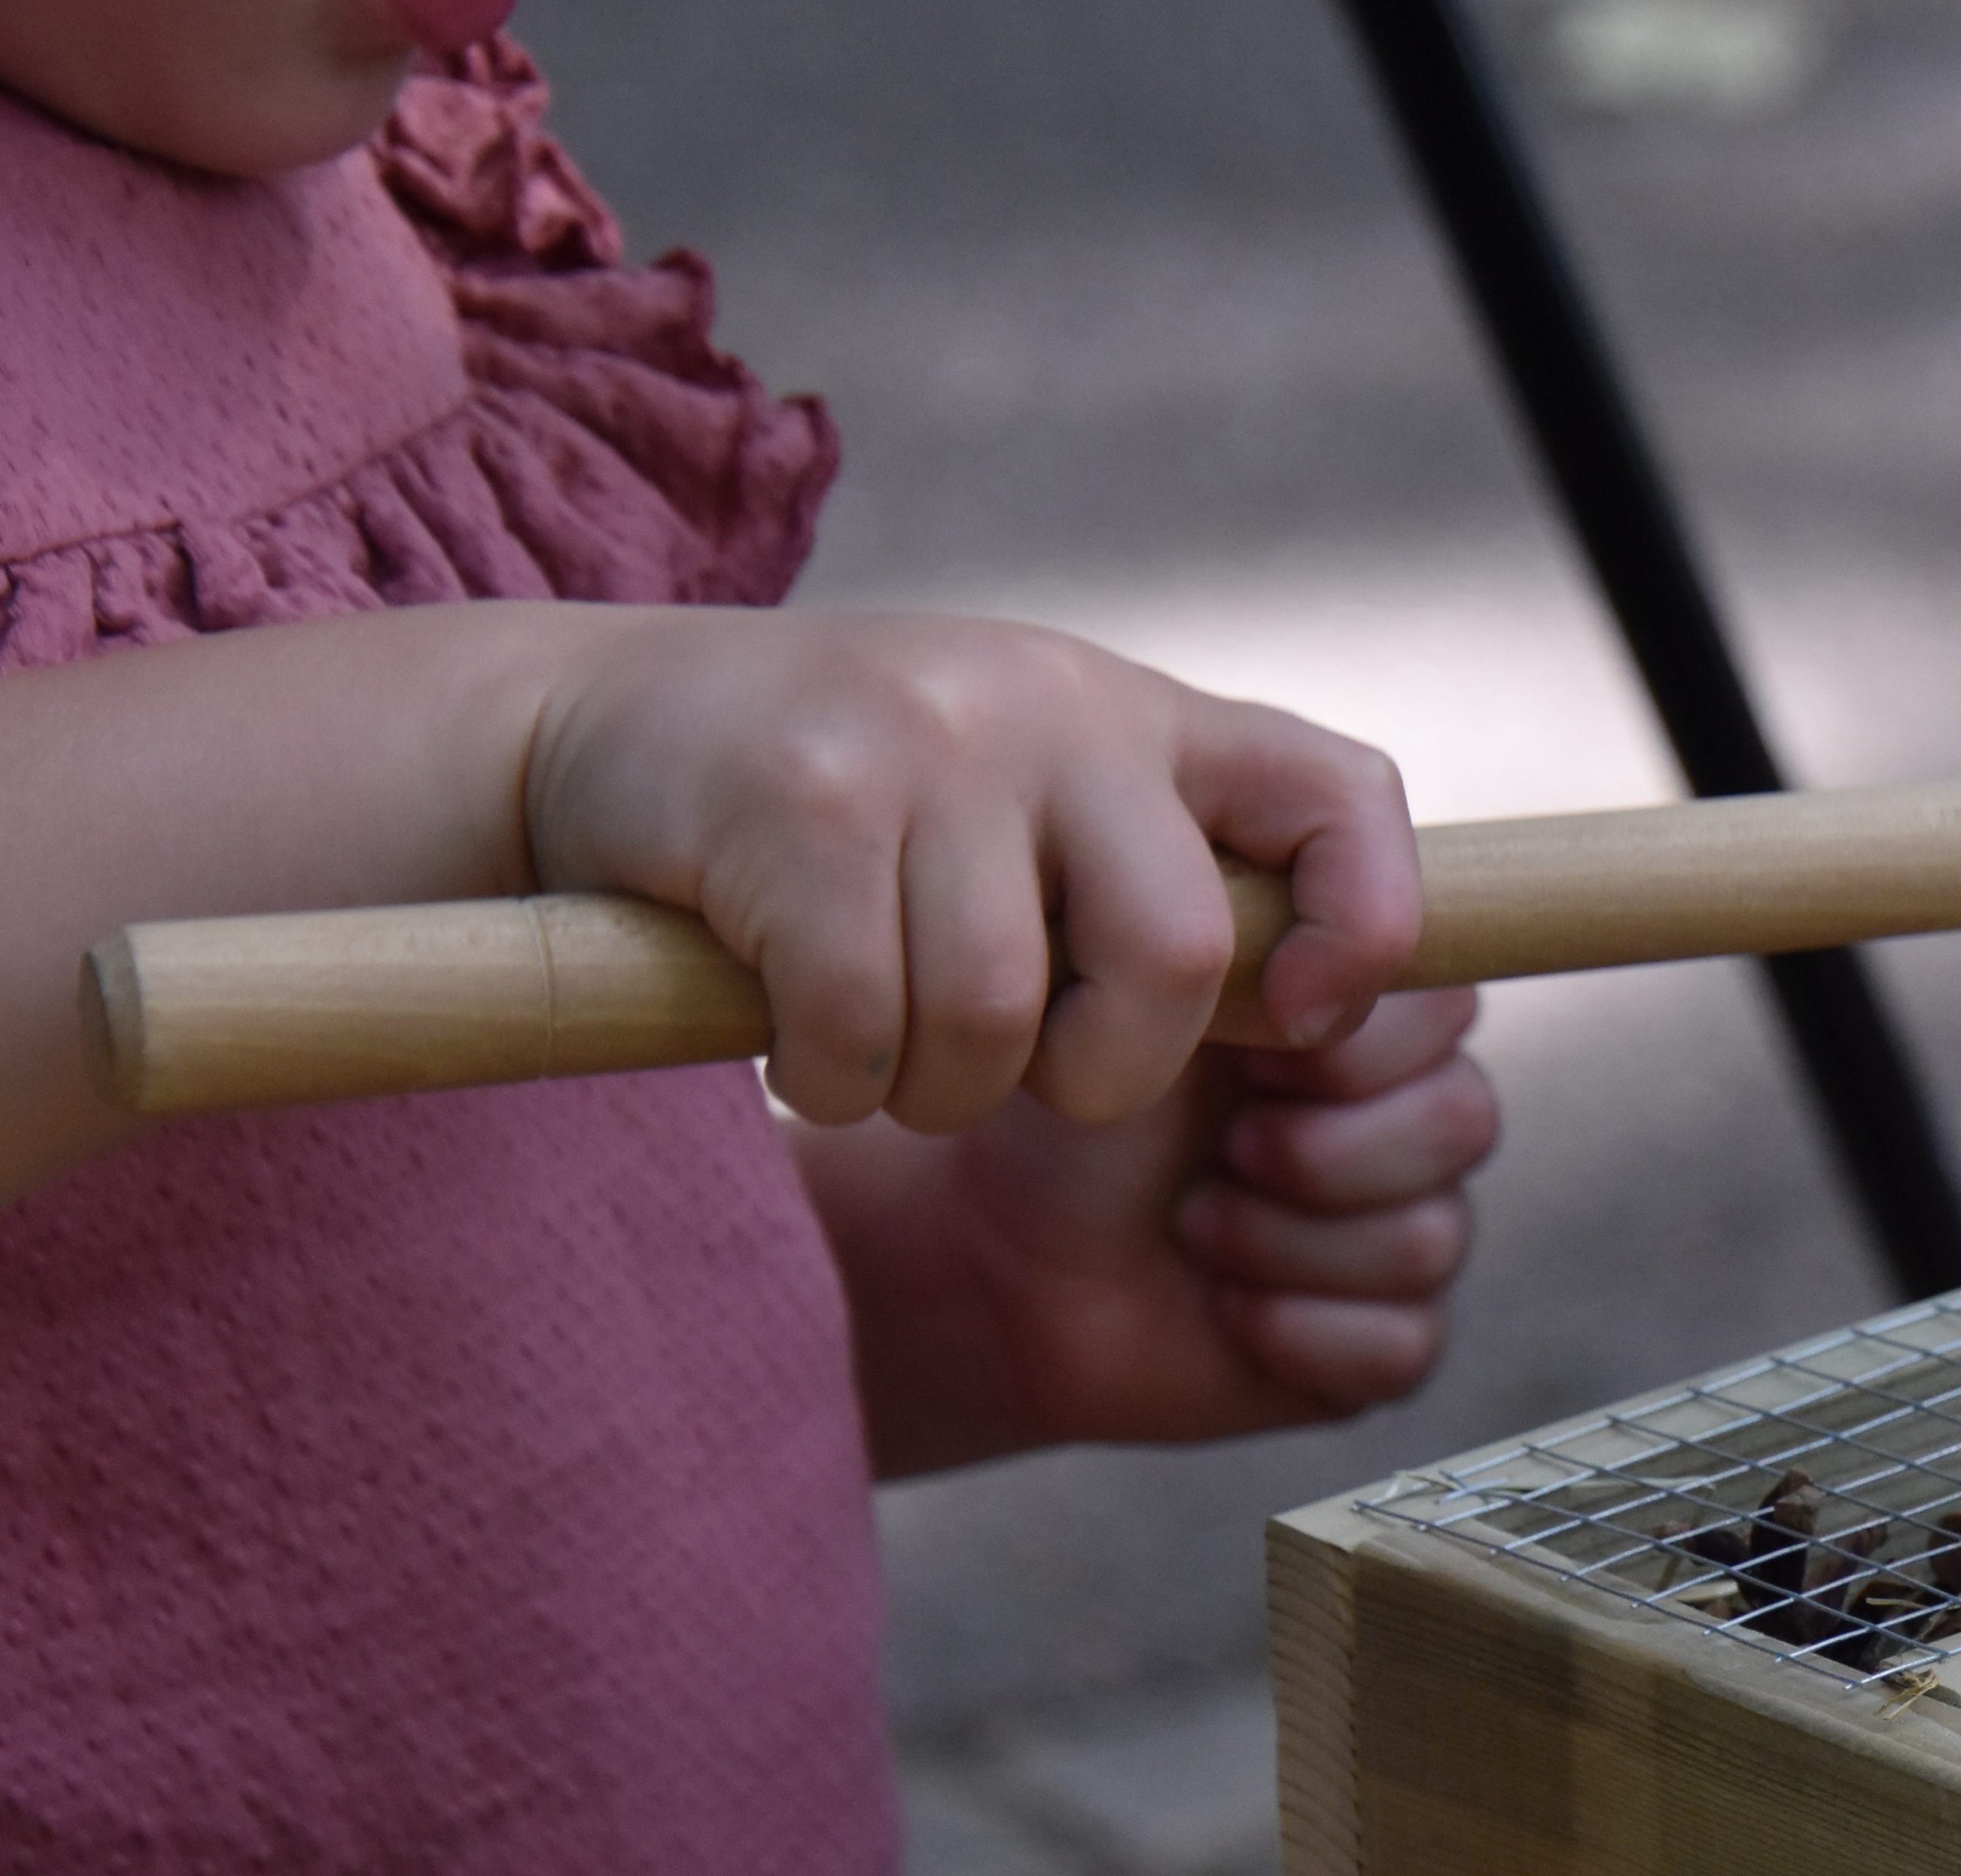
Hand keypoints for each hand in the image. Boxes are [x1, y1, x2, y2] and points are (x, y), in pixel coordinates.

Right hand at [519, 609, 1421, 1135]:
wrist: (595, 733)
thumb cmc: (844, 816)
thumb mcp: (1024, 810)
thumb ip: (1155, 881)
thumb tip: (1306, 1011)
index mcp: (1138, 718)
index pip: (1346, 797)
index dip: (1365, 926)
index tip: (1299, 1018)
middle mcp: (1052, 704)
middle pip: (1176, 956)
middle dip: (1100, 1069)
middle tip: (1006, 1061)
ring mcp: (925, 740)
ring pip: (1000, 1019)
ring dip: (933, 1086)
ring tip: (874, 1042)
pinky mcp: (797, 802)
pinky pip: (862, 1026)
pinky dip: (830, 1076)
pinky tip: (790, 1035)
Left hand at [801, 986, 1500, 1474]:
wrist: (1008, 1262)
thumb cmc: (1075, 1125)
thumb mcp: (1151, 1009)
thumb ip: (1253, 957)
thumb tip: (1332, 985)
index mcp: (1367, 1026)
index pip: (1449, 1012)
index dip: (1352, 1046)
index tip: (1246, 1054)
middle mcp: (1406, 1123)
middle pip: (1461, 1120)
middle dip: (1312, 1147)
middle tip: (1220, 1148)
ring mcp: (1405, 1233)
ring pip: (1426, 1237)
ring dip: (1280, 1240)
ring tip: (1196, 1225)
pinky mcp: (1382, 1342)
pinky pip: (1396, 1343)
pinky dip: (1291, 1330)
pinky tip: (1224, 1308)